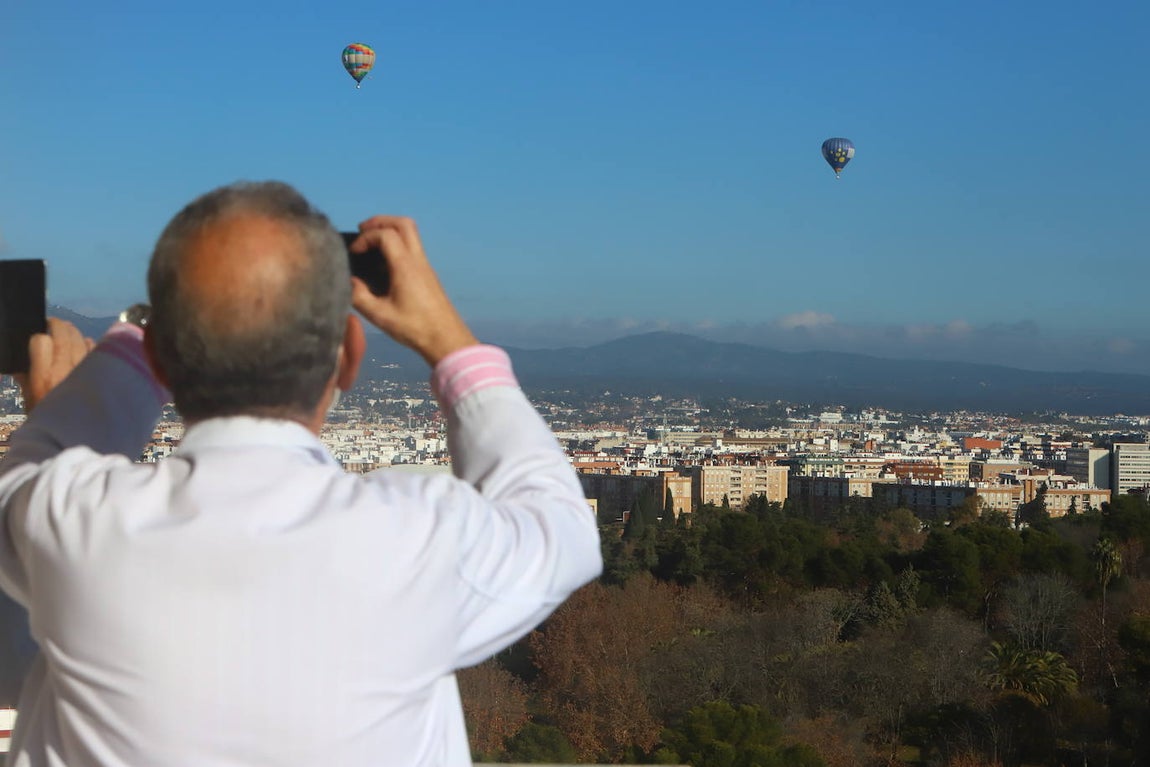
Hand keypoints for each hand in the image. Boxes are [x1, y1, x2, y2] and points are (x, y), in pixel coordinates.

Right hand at [14, 318, 94, 412]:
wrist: (77, 439)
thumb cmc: (50, 420)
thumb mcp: (30, 399)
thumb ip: (25, 376)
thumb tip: (20, 362)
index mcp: (43, 378)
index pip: (40, 341)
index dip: (39, 336)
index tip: (39, 335)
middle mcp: (66, 372)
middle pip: (64, 334)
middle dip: (57, 326)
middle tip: (54, 326)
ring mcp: (87, 372)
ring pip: (81, 338)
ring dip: (73, 333)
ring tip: (67, 334)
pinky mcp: (103, 375)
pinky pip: (96, 350)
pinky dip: (89, 345)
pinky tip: (84, 347)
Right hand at [347, 216, 477, 366]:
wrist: (446, 339)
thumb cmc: (414, 328)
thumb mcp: (380, 315)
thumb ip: (358, 296)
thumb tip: (347, 281)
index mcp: (405, 266)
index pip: (385, 234)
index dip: (366, 237)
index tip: (354, 253)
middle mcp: (418, 260)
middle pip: (403, 224)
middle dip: (380, 222)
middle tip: (363, 231)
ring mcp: (425, 266)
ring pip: (411, 234)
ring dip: (390, 231)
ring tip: (371, 245)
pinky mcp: (428, 274)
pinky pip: (412, 248)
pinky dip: (396, 245)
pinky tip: (383, 264)